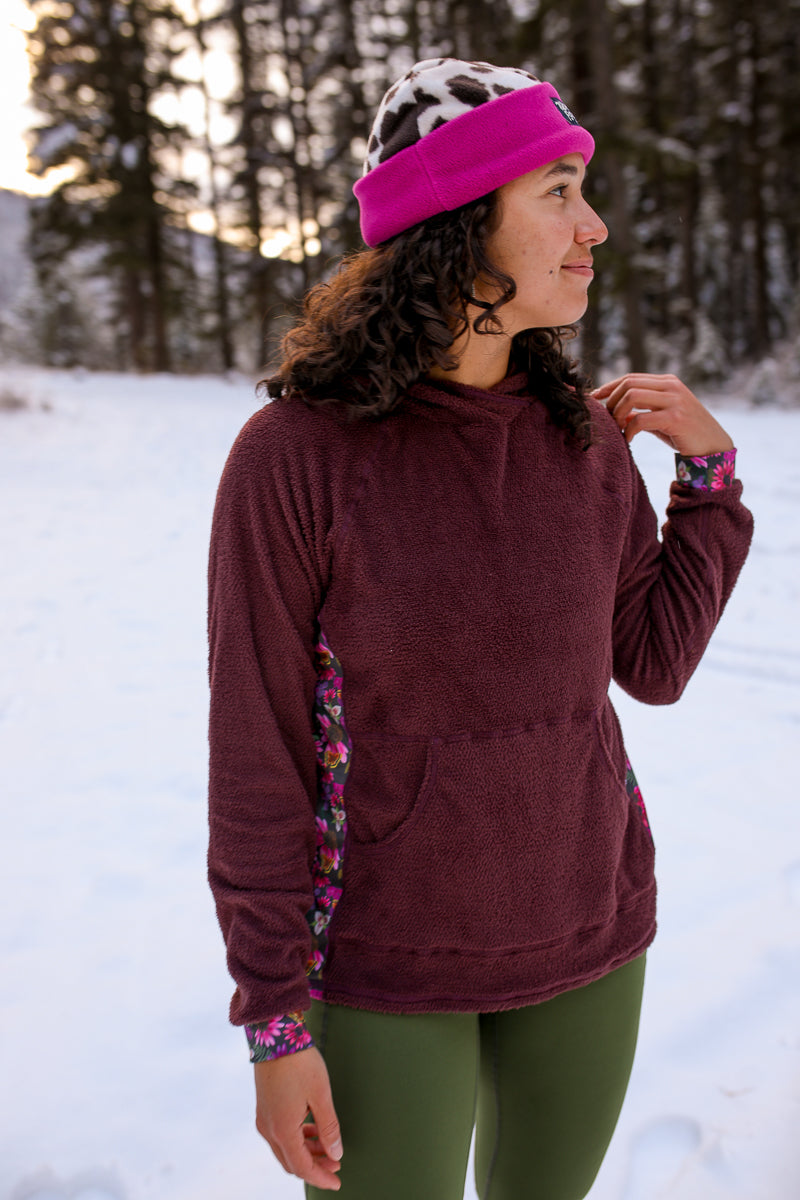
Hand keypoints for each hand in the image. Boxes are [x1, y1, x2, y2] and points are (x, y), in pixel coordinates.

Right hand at [254, 1046, 342, 1190]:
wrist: (274, 1033)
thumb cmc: (300, 1062)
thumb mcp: (321, 1095)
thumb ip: (329, 1127)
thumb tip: (336, 1153)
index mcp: (282, 1130)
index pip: (302, 1167)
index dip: (321, 1177)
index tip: (338, 1181)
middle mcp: (268, 1129)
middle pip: (292, 1162)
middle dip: (315, 1166)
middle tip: (336, 1164)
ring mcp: (264, 1118)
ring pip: (285, 1149)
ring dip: (307, 1152)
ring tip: (329, 1147)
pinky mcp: (264, 1108)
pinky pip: (280, 1135)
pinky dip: (297, 1138)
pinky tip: (313, 1129)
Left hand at [591, 373, 734, 455]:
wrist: (714, 448)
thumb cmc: (685, 435)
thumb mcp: (661, 420)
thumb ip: (641, 413)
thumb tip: (616, 415)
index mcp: (668, 382)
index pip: (630, 378)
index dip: (609, 387)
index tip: (595, 399)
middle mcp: (672, 387)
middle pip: (628, 384)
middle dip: (611, 401)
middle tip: (606, 420)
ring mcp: (675, 401)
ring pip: (632, 396)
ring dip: (617, 413)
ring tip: (615, 429)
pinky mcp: (676, 418)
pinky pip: (640, 420)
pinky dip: (627, 431)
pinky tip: (626, 440)